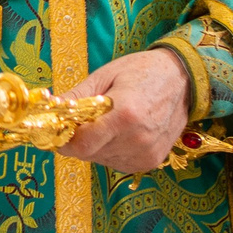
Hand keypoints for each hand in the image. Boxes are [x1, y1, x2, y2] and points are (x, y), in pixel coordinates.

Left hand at [60, 48, 191, 172]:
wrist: (183, 79)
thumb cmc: (143, 71)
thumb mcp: (105, 76)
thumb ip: (76, 97)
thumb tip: (48, 109)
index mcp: (125, 115)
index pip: (81, 145)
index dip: (63, 139)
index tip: (57, 128)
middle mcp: (137, 139)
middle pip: (88, 154)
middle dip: (77, 139)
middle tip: (81, 119)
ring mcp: (146, 154)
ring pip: (100, 159)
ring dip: (94, 145)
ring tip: (106, 121)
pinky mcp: (151, 161)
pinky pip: (116, 162)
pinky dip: (110, 149)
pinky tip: (120, 131)